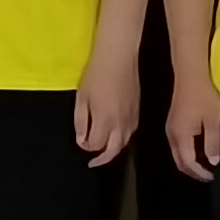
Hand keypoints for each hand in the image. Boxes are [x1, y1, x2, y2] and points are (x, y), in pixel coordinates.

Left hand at [76, 46, 141, 169]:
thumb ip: (81, 122)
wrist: (119, 57)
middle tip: (93, 162)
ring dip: (114, 149)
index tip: (80, 141)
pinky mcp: (138, 111)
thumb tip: (82, 140)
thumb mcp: (82, 98)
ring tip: (104, 150)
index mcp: (105, 121)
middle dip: (102, 158)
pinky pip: (131, 133)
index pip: (96, 145)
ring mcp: (132, 118)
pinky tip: (116, 135)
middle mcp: (121, 124)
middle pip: (113, 151)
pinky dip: (123, 139)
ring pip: (124, 143)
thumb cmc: (96, 74)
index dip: (86, 146)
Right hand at [167, 64, 219, 182]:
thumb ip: (212, 142)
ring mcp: (170, 129)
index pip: (189, 163)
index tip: (213, 176)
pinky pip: (178, 146)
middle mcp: (172, 136)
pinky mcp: (173, 124)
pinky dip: (187, 153)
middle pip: (180, 162)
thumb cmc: (203, 96)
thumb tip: (212, 161)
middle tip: (209, 175)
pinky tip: (199, 150)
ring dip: (190, 162)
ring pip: (178, 154)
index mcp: (181, 136)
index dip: (200, 172)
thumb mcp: (213, 120)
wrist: (190, 75)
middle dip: (193, 171)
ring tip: (205, 165)